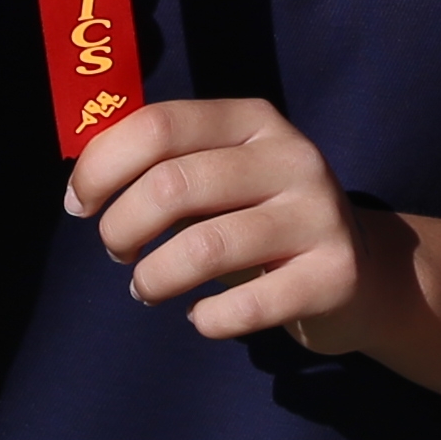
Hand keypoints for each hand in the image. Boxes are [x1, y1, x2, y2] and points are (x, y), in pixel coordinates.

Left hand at [70, 96, 401, 347]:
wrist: (360, 274)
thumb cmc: (261, 221)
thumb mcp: (223, 175)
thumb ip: (165, 164)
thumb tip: (83, 182)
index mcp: (253, 121)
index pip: (159, 125)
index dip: (102, 166)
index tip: (80, 203)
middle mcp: (292, 157)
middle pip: (173, 186)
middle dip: (121, 227)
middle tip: (118, 252)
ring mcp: (318, 216)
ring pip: (203, 249)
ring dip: (154, 278)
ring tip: (146, 289)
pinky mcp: (334, 276)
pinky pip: (245, 306)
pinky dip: (207, 319)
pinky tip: (201, 317)